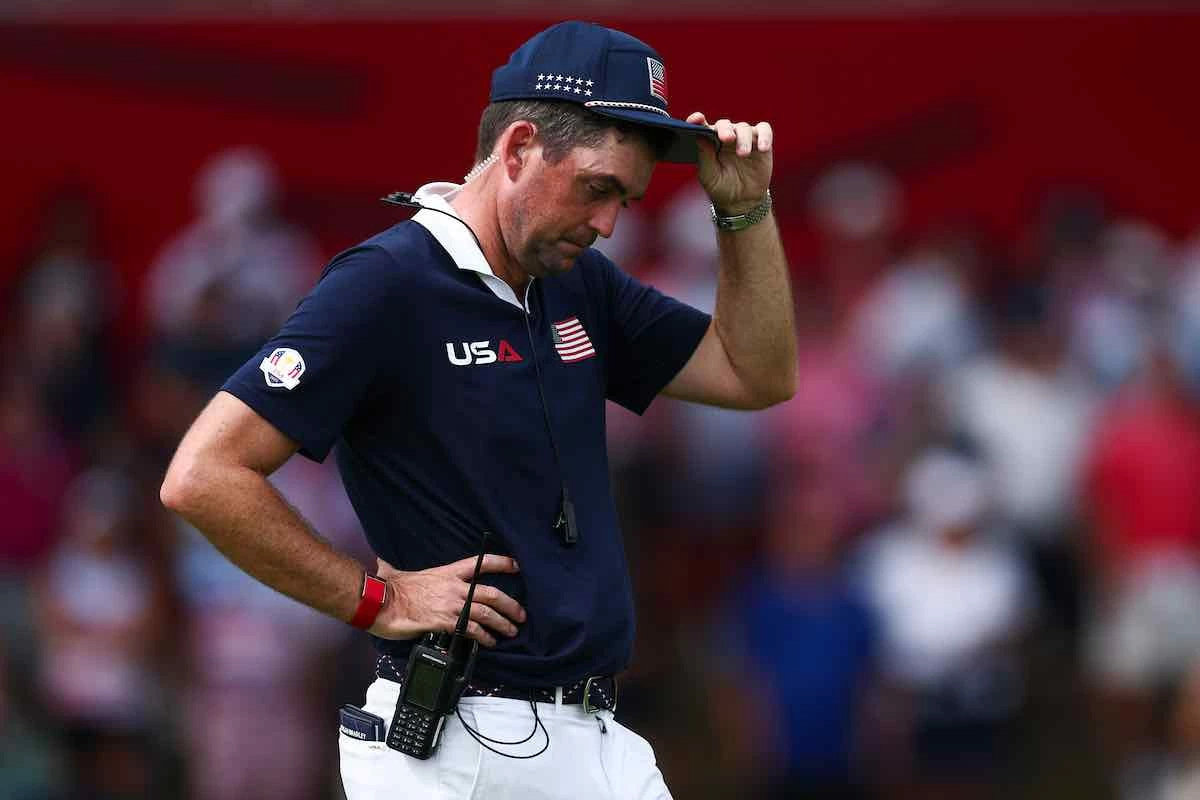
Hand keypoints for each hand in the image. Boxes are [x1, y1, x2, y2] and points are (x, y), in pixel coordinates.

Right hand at [369, 554, 525, 646]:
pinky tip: (489, 642)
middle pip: (492, 593)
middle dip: (511, 605)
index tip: (517, 566)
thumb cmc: (389, 589)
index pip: (481, 563)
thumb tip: (383, 564)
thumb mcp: (399, 572)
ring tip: (511, 631)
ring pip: (488, 613)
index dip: (502, 563)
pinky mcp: (447, 622)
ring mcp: (453, 605)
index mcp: (448, 572)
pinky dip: (484, 637)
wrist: (381, 602)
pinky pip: (473, 630)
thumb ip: (397, 567)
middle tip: (521, 615)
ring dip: (503, 623)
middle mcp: (455, 587)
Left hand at [687, 112, 773, 215]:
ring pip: (744, 127)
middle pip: (724, 124)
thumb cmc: (721, 188)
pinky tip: (762, 148)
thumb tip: (699, 136)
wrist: (742, 202)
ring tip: (743, 154)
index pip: (702, 127)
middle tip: (727, 139)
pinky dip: (764, 136)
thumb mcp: (709, 176)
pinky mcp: (760, 142)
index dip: (698, 120)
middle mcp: (726, 137)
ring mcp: (743, 138)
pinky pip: (764, 131)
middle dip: (725, 130)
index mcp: (709, 142)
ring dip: (744, 139)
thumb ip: (704, 156)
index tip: (696, 119)